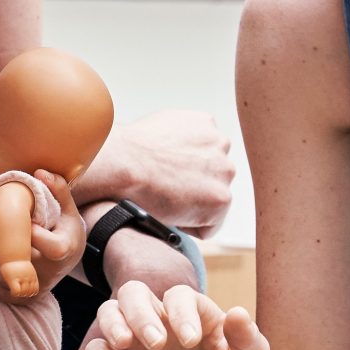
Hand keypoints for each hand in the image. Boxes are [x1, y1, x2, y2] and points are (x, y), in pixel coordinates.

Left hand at [0, 170, 86, 300]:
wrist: (66, 261)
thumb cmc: (67, 232)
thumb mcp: (69, 211)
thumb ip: (59, 190)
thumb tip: (40, 172)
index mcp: (63, 249)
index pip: (51, 247)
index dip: (36, 235)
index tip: (28, 224)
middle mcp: (47, 267)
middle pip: (22, 254)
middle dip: (9, 239)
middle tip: (5, 225)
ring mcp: (30, 278)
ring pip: (4, 262)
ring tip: (1, 233)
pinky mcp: (16, 285)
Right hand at [76, 110, 234, 235]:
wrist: (124, 164)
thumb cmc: (130, 150)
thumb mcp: (161, 127)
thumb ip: (179, 139)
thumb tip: (177, 152)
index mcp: (206, 124)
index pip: (207, 155)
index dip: (185, 173)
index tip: (170, 179)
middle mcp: (221, 143)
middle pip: (212, 177)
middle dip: (193, 188)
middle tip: (166, 193)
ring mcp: (224, 170)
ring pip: (213, 200)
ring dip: (193, 207)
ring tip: (166, 204)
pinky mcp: (221, 198)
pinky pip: (210, 225)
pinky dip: (191, 226)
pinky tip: (171, 215)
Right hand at [79, 282, 269, 349]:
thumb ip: (246, 339)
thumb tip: (237, 313)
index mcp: (193, 312)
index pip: (179, 296)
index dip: (182, 313)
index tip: (191, 342)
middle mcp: (160, 319)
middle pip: (134, 293)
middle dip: (139, 313)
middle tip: (156, 343)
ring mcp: (136, 342)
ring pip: (109, 312)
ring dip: (113, 324)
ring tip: (125, 345)